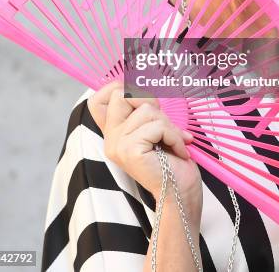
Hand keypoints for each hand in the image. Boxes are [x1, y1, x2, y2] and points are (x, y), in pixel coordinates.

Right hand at [87, 81, 202, 214]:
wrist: (181, 195)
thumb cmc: (172, 161)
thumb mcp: (155, 129)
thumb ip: (145, 112)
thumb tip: (147, 82)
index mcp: (114, 133)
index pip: (97, 100)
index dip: (117, 87)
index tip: (143, 98)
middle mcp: (110, 139)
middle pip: (123, 94)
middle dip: (150, 101)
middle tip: (164, 124)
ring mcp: (118, 145)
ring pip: (147, 110)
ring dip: (169, 125)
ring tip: (175, 143)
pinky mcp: (130, 150)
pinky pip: (157, 126)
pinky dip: (174, 136)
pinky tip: (179, 151)